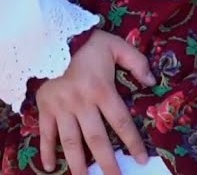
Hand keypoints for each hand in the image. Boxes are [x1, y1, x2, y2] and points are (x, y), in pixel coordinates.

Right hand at [37, 30, 156, 174]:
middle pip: (96, 139)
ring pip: (71, 142)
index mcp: (101, 90)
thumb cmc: (84, 42)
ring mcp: (61, 108)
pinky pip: (45, 133)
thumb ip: (136, 61)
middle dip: (106, 163)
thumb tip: (151, 81)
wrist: (48, 35)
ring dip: (78, 164)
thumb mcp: (115, 44)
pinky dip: (46, 151)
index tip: (141, 160)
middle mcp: (81, 103)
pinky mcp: (44, 108)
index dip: (132, 142)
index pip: (120, 122)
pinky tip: (50, 167)